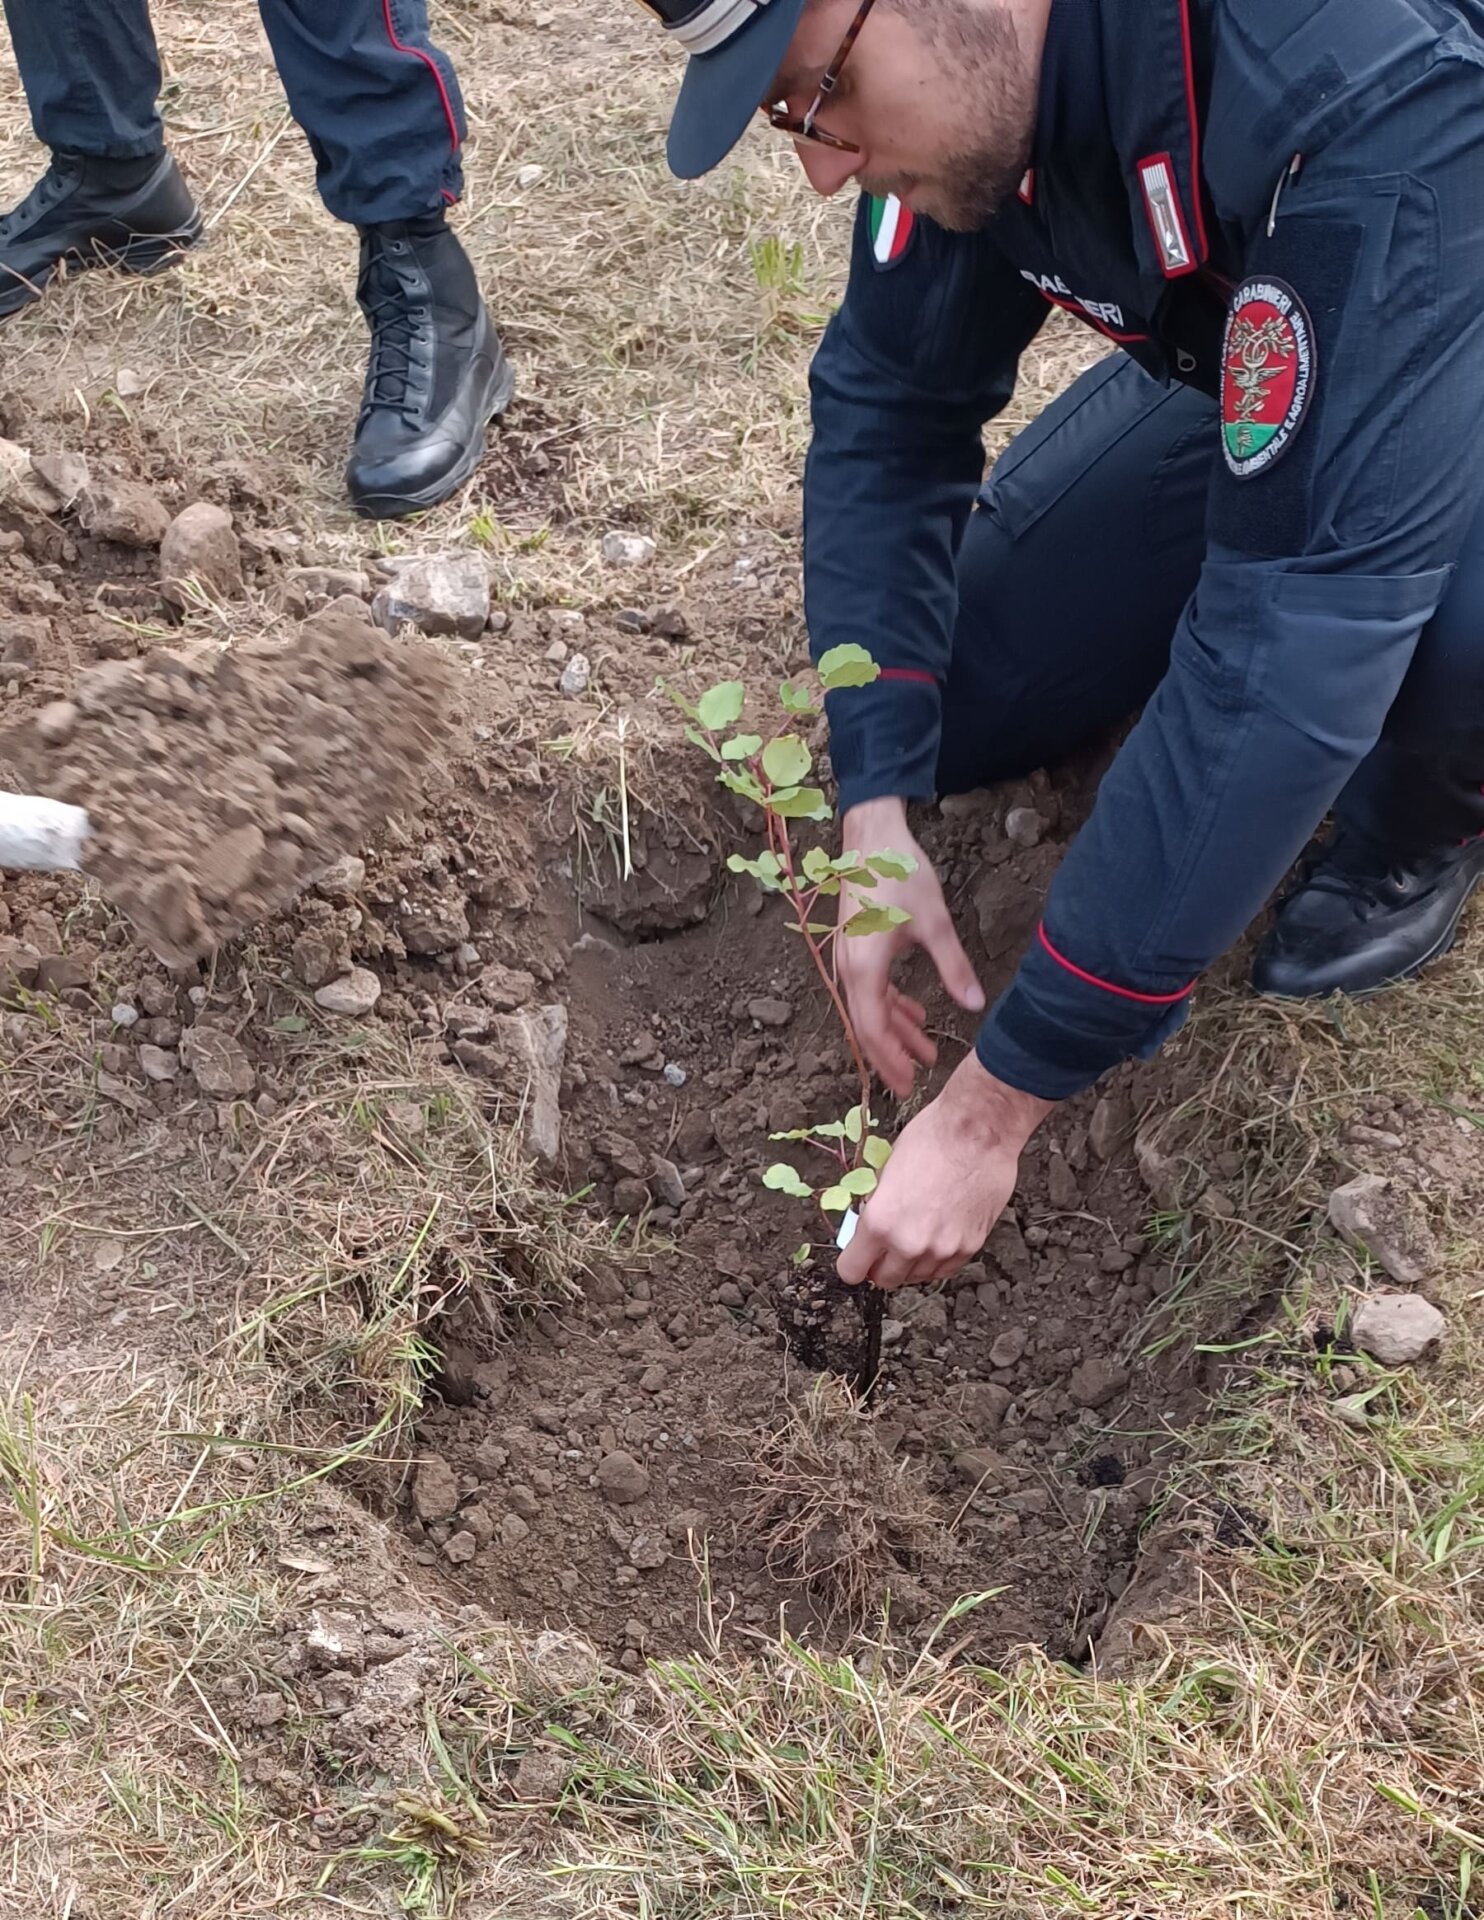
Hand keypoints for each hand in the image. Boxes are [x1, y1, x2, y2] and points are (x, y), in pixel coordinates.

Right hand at [837, 797, 984, 1098]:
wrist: (870, 835)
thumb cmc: (899, 873)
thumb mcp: (934, 922)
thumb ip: (953, 967)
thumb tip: (975, 1006)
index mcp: (863, 966)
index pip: (873, 1027)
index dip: (890, 1059)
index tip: (908, 1082)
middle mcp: (848, 968)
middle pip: (866, 1026)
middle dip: (891, 1055)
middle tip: (913, 1081)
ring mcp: (848, 959)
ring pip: (868, 1009)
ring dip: (895, 1031)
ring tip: (925, 1050)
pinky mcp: (854, 949)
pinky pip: (869, 990)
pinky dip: (891, 1006)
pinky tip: (916, 1014)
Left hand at [837, 1053, 1051, 1289]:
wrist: (979, 1131)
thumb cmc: (932, 1139)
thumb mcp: (885, 1172)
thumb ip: (875, 1208)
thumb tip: (868, 1229)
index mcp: (879, 1223)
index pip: (852, 1271)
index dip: (853, 1262)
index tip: (858, 1254)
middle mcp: (909, 1244)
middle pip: (884, 1280)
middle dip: (880, 1266)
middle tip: (884, 1247)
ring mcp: (942, 1249)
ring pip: (916, 1277)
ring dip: (910, 1263)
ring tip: (915, 1234)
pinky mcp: (970, 1246)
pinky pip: (945, 1269)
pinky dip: (937, 1259)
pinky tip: (936, 1236)